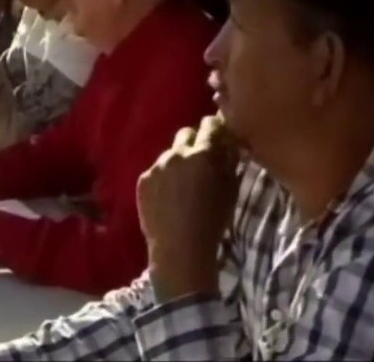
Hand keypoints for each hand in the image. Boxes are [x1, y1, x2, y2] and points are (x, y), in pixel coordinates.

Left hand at [137, 118, 239, 302]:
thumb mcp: (230, 191)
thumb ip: (230, 162)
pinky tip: (168, 197)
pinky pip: (155, 172)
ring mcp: (156, 167)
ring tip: (182, 184)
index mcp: (202, 154)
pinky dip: (163, 178)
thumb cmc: (213, 221)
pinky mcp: (142, 180)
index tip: (218, 131)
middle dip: (194, 142)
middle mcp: (176, 154)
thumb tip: (229, 145)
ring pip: (169, 154)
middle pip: (185, 134)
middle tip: (200, 160)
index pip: (209, 126)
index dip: (215, 126)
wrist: (180, 248)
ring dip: (177, 162)